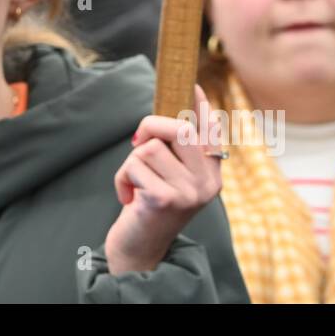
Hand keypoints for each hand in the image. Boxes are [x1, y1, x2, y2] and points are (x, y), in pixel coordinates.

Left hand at [105, 87, 221, 273]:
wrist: (140, 248)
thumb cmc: (151, 207)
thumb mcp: (172, 179)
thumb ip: (178, 153)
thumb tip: (176, 113)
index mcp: (212, 175)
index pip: (211, 132)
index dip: (201, 108)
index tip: (193, 86)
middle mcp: (207, 184)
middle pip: (180, 129)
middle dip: (150, 126)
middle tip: (137, 143)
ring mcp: (189, 192)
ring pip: (151, 147)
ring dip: (132, 162)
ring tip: (134, 182)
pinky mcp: (165, 199)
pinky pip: (135, 165)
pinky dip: (122, 177)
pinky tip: (128, 196)